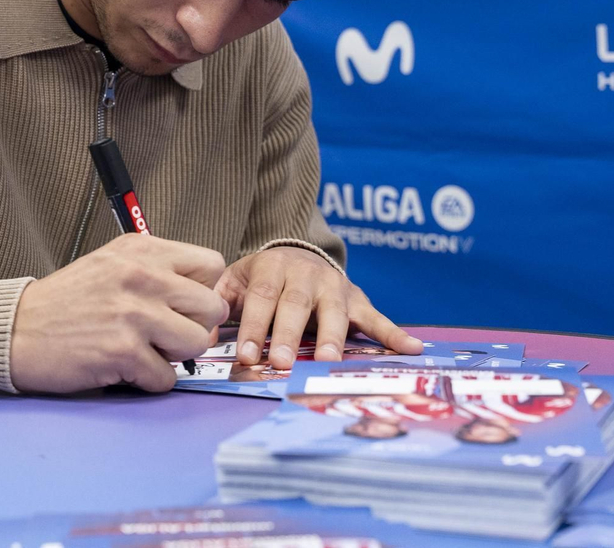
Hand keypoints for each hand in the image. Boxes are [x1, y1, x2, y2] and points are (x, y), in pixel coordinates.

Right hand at [10, 233, 230, 393]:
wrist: (14, 329)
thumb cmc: (63, 302)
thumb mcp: (111, 265)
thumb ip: (156, 273)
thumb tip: (202, 305)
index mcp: (141, 250)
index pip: (211, 264)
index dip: (202, 290)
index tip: (182, 306)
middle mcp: (142, 276)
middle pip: (212, 307)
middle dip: (194, 327)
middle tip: (166, 335)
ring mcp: (134, 314)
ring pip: (197, 343)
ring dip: (174, 356)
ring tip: (145, 351)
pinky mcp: (123, 351)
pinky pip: (166, 377)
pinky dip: (148, 381)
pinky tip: (124, 369)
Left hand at [216, 246, 420, 368]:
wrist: (297, 252)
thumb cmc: (262, 277)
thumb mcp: (236, 279)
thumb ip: (220, 301)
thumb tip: (200, 334)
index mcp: (273, 267)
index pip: (262, 297)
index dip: (254, 325)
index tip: (245, 354)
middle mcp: (306, 274)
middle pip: (296, 306)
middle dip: (287, 335)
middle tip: (280, 362)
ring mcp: (335, 286)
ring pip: (335, 311)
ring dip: (332, 336)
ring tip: (328, 360)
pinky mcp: (357, 299)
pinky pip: (377, 318)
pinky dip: (394, 333)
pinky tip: (412, 348)